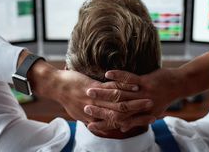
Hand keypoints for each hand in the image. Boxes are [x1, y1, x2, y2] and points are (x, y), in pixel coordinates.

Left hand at [24, 55, 153, 125]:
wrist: (55, 85)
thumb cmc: (67, 97)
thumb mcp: (78, 111)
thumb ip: (90, 116)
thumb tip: (99, 121)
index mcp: (92, 118)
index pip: (115, 123)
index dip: (131, 124)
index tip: (145, 121)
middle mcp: (95, 111)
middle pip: (120, 115)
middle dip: (138, 114)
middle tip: (153, 113)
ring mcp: (94, 100)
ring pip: (118, 104)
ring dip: (135, 102)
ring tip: (149, 100)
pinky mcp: (93, 87)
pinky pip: (111, 89)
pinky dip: (125, 88)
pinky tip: (136, 86)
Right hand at [85, 68, 185, 131]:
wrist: (178, 85)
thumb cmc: (163, 99)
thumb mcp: (151, 113)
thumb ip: (136, 120)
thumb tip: (123, 128)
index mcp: (139, 116)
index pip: (117, 122)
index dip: (102, 124)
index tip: (88, 124)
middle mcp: (140, 107)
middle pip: (114, 110)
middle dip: (98, 109)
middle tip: (84, 107)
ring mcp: (142, 94)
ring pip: (119, 95)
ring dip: (103, 93)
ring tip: (89, 90)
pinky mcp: (146, 82)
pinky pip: (129, 79)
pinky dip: (118, 76)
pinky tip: (107, 73)